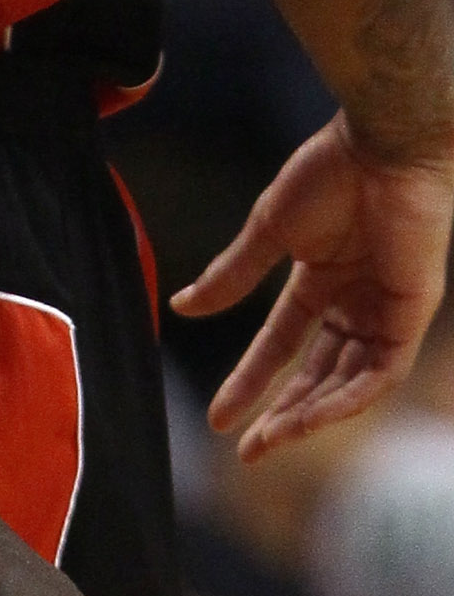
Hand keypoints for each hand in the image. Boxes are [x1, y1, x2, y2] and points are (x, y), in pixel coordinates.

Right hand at [174, 115, 453, 463]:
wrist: (383, 144)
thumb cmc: (330, 171)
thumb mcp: (268, 231)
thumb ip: (231, 276)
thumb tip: (182, 307)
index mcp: (323, 280)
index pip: (282, 345)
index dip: (249, 382)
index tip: (217, 420)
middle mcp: (357, 300)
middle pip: (318, 374)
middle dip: (283, 415)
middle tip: (249, 452)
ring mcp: (386, 308)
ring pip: (350, 382)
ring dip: (311, 416)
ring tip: (270, 442)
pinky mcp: (413, 310)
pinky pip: (383, 372)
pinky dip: (349, 400)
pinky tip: (311, 420)